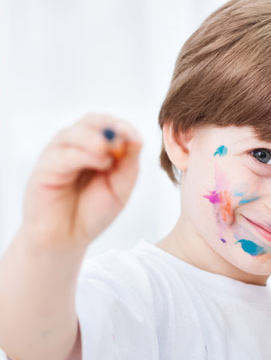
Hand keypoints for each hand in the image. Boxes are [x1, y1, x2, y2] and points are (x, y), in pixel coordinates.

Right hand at [19, 114, 141, 252]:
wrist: (67, 239)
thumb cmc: (94, 211)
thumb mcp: (121, 187)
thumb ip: (129, 163)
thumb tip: (136, 138)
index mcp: (95, 147)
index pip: (109, 124)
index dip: (124, 127)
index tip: (137, 138)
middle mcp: (75, 146)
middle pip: (91, 121)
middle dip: (110, 126)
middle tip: (125, 138)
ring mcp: (57, 155)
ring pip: (74, 133)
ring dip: (96, 138)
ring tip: (111, 151)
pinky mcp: (44, 169)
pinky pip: (63, 154)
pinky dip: (84, 154)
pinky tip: (101, 163)